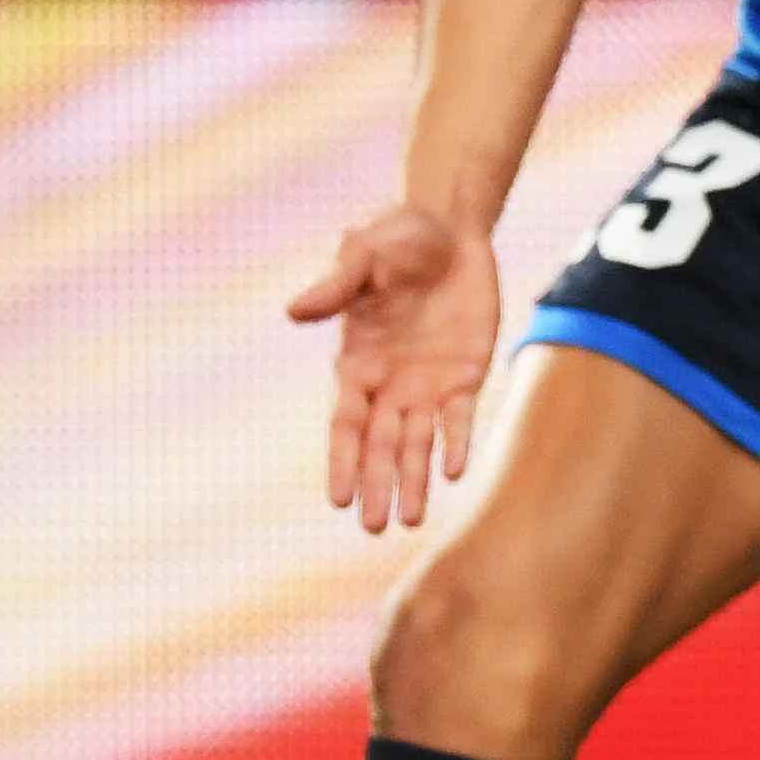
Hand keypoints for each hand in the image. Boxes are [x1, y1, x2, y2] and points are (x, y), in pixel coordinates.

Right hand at [287, 202, 502, 529]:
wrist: (450, 231)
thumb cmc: (396, 241)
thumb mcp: (364, 258)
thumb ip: (336, 287)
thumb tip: (293, 312)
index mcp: (355, 364)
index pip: (345, 424)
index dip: (341, 460)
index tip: (336, 499)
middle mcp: (388, 385)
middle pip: (379, 446)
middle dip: (376, 485)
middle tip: (373, 528)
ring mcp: (427, 385)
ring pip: (418, 444)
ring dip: (415, 480)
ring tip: (412, 521)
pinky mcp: (466, 376)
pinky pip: (460, 418)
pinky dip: (456, 443)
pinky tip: (455, 472)